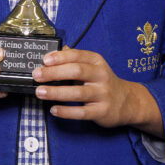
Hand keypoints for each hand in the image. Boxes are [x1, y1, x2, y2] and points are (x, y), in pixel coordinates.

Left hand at [32, 47, 163, 136]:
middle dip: (54, 73)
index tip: (44, 60)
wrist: (127, 102)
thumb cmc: (103, 82)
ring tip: (40, 92)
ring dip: (56, 92)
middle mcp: (101, 76)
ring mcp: (102, 94)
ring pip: (77, 92)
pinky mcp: (101, 111)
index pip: (77, 56)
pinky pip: (81, 112)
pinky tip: (54, 110)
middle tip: (37, 75)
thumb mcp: (93, 66)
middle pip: (76, 71)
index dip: (60, 57)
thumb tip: (54, 52)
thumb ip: (74, 59)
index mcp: (97, 62)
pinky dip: (66, 112)